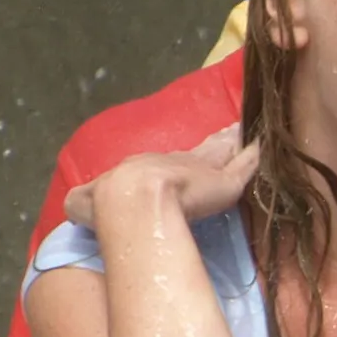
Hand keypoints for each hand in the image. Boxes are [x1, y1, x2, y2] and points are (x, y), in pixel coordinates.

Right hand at [69, 126, 258, 228]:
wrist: (131, 200)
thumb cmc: (107, 205)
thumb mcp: (87, 202)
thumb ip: (82, 203)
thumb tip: (72, 205)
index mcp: (147, 170)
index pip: (169, 162)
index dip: (180, 160)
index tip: (186, 155)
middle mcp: (176, 163)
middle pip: (200, 151)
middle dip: (213, 142)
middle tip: (228, 131)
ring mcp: (203, 170)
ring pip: (223, 153)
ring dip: (234, 143)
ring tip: (247, 132)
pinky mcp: (227, 183)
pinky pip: (245, 166)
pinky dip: (254, 157)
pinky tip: (263, 147)